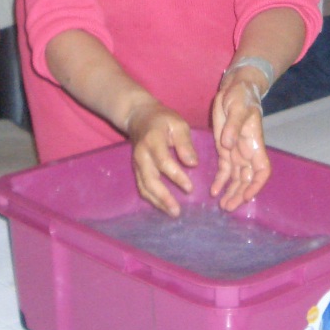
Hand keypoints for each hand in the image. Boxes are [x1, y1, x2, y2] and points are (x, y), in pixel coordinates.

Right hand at [126, 100, 196, 216]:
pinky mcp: (136, 169)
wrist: (139, 117)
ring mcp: (137, 163)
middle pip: (150, 180)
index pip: (163, 162)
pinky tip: (164, 206)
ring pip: (144, 187)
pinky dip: (152, 199)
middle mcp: (142, 155)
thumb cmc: (163, 119)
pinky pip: (142, 187)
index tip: (190, 188)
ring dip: (157, 202)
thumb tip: (193, 164)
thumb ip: (185, 143)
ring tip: (172, 213)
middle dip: (163, 197)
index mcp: (153, 141)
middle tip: (177, 211)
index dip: (176, 176)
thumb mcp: (178, 123)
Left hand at [209, 69, 269, 211]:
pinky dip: (220, 181)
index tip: (247, 195)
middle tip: (229, 207)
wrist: (235, 88)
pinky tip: (214, 191)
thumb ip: (233, 126)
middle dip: (240, 194)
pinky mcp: (225, 149)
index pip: (261, 170)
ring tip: (223, 206)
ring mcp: (236, 152)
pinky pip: (224, 170)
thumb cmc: (241, 96)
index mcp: (254, 144)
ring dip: (231, 192)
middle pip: (247, 179)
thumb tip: (228, 145)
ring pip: (236, 178)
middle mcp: (247, 152)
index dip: (256, 184)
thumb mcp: (237, 108)